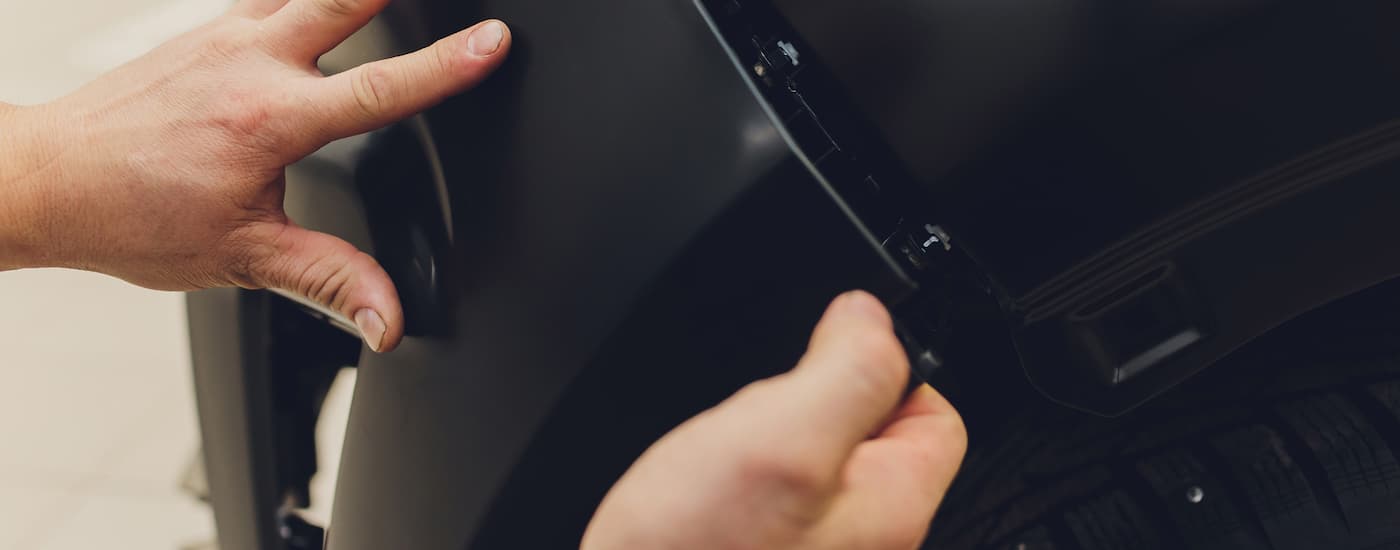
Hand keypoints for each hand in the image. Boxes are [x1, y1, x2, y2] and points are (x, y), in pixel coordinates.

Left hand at [0, 0, 511, 351]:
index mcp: (269, 121)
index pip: (382, 87)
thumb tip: (387, 318)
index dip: (448, 65)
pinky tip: (321, 6)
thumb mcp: (243, 260)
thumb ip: (329, 282)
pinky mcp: (204, 30)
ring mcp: (223, 37)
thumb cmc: (131, 216)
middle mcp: (247, 63)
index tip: (493, 40)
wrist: (48, 180)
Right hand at [582, 291, 966, 549]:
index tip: (832, 356)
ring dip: (764, 441)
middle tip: (761, 420)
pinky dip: (736, 479)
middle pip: (867, 432)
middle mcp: (863, 537)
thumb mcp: (783, 435)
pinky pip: (768, 498)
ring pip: (810, 461)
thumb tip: (874, 317)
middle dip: (808, 403)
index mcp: (892, 502)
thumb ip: (848, 368)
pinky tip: (705, 490)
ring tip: (725, 459)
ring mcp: (813, 549)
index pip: (935, 409)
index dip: (884, 364)